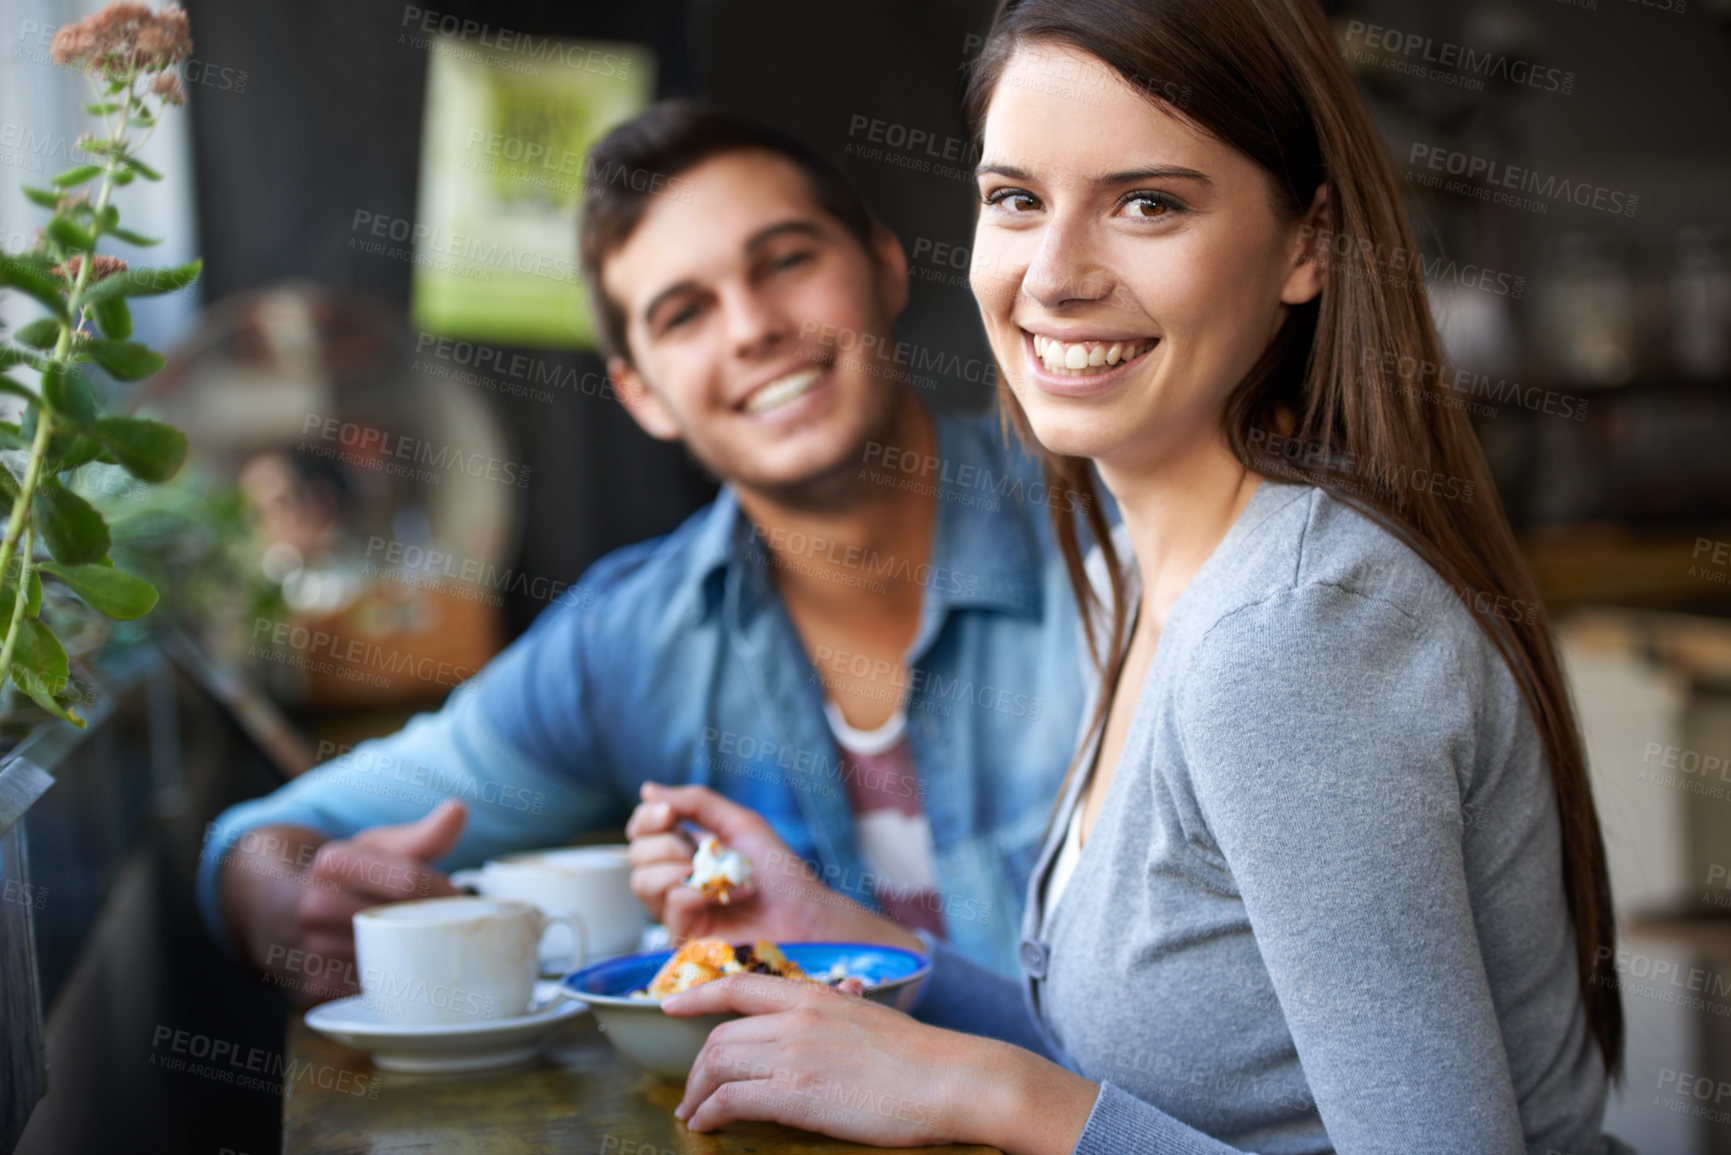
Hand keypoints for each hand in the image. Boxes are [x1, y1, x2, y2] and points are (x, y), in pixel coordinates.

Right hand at [227, 802, 467, 1005]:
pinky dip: (387, 986)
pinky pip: (366, 993)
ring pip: (386, 963)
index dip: (445, 893)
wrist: (270, 907)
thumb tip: (458, 810)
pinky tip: (397, 974)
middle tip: (453, 928)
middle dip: (433, 927)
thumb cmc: (339, 875)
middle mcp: (314, 905)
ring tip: (428, 949)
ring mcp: (308, 949)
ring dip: (414, 960)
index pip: (410, 882)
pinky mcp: (308, 988)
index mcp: (333, 863)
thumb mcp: (374, 847)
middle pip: (399, 924)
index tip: (462, 901)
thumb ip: (421, 836)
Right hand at [624, 782, 918, 951]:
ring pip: (643, 883)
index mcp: (684, 852)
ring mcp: (679, 912)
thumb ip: (696, 803)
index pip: (641, 833)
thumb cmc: (779, 873)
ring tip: (718, 872)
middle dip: (665, 844)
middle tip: (701, 849)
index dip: (646, 819)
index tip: (668, 812)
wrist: (808, 914)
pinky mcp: (688, 940)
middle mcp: (675, 881)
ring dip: (679, 868)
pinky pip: (672, 907)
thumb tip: (647, 789)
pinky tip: (734, 894)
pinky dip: (700, 893)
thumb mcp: (740, 824)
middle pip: (635, 857)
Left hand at [666, 975, 1099, 1152]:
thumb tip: (847, 991)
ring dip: (696, 1092)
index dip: (699, 997)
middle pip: (721, 1034)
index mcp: (814, 997)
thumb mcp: (873, 1017)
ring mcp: (794, 1054)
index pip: (740, 986)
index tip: (670, 1005)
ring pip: (717, 1063)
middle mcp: (796, 1018)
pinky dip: (709, 1112)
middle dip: (696, 1065)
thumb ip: (846, 1007)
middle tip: (691, 1090)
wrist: (950, 1079)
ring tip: (692, 1113)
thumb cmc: (921, 1057)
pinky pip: (731, 1098)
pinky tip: (707, 1125)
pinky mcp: (795, 1092)